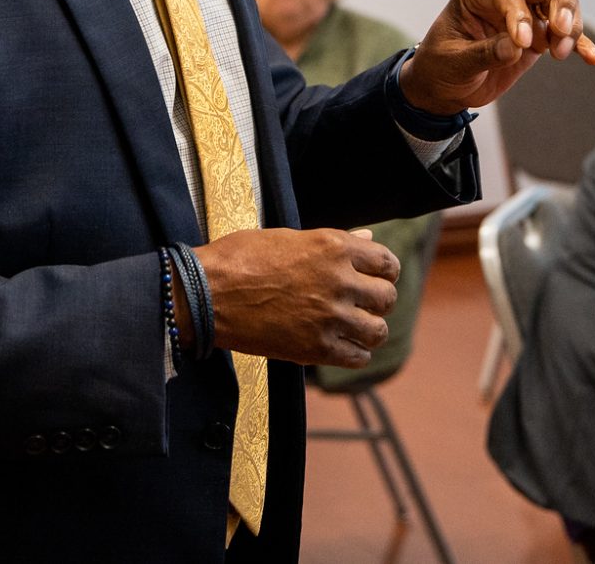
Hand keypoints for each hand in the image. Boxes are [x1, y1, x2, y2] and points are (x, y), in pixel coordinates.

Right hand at [195, 227, 397, 368]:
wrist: (208, 294)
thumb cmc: (240, 258)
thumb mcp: (288, 239)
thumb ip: (333, 242)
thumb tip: (366, 239)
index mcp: (333, 247)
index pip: (386, 262)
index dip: (384, 272)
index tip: (375, 279)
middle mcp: (339, 280)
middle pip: (386, 297)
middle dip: (377, 302)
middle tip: (361, 305)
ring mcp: (330, 316)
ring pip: (378, 330)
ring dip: (369, 330)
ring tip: (353, 328)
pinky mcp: (316, 347)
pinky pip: (358, 357)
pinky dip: (354, 353)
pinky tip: (341, 346)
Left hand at [398, 0, 594, 113]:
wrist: (442, 86)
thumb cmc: (441, 67)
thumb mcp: (454, 62)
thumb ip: (484, 53)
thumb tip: (516, 47)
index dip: (519, 15)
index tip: (523, 43)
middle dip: (560, 1)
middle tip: (563, 29)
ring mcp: (524, 13)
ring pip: (560, 3)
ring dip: (569, 26)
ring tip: (560, 54)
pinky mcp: (538, 35)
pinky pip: (565, 35)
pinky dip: (580, 45)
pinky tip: (591, 59)